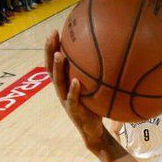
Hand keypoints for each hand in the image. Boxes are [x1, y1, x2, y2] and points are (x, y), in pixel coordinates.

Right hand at [44, 30, 108, 152]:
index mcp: (64, 83)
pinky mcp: (74, 111)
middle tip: (51, 36)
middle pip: (50, 68)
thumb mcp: (95, 87)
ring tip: (59, 55)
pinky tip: (75, 81)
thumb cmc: (95, 106)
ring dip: (58, 68)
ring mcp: (66, 100)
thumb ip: (97, 73)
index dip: (51, 47)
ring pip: (58, 82)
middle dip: (50, 51)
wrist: (94, 131)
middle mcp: (61, 90)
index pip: (54, 62)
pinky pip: (72, 100)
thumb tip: (111, 52)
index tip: (54, 30)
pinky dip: (73, 90)